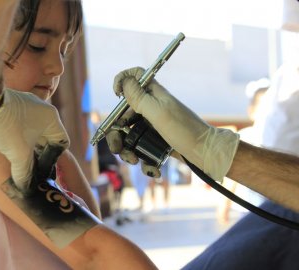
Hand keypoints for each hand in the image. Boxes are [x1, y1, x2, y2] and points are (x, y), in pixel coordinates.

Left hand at [0, 88, 69, 189]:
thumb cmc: (4, 126)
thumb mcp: (16, 153)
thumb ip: (24, 172)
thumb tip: (25, 188)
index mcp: (51, 118)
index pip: (62, 142)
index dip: (53, 159)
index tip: (42, 170)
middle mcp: (43, 109)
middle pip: (48, 137)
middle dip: (40, 154)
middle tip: (31, 169)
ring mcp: (28, 104)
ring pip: (34, 130)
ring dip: (29, 146)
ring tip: (18, 160)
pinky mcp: (14, 103)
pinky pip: (24, 123)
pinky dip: (20, 136)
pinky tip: (8, 146)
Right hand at [109, 67, 239, 181]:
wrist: (206, 154)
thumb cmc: (186, 131)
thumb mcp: (160, 113)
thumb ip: (139, 98)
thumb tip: (124, 81)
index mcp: (153, 95)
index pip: (134, 77)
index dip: (122, 81)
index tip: (116, 96)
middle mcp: (150, 108)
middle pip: (122, 113)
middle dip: (115, 132)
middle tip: (118, 148)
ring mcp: (152, 125)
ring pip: (128, 134)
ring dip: (127, 150)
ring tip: (135, 161)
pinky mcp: (155, 141)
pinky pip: (140, 148)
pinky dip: (142, 160)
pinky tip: (152, 168)